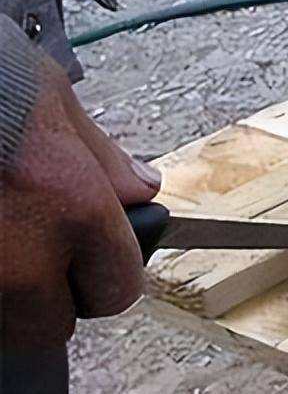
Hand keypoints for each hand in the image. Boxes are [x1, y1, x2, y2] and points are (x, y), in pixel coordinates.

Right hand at [0, 53, 160, 349]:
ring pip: (4, 323)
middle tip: (39, 252)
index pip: (117, 287)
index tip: (97, 257)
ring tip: (2, 238)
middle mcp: (19, 260)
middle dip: (52, 293)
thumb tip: (141, 190)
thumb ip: (101, 156)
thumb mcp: (53, 97)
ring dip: (6, 295)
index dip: (109, 271)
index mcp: (71, 208)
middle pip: (53, 323)